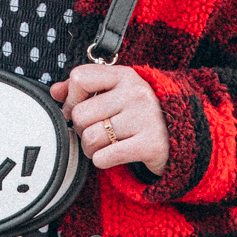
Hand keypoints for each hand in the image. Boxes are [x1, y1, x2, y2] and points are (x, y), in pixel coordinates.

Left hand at [51, 63, 168, 176]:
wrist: (181, 137)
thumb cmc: (138, 114)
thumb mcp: (116, 92)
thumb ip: (84, 88)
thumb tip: (54, 91)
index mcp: (125, 75)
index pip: (80, 78)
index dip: (71, 98)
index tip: (78, 109)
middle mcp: (136, 93)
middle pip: (80, 114)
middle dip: (80, 128)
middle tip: (95, 131)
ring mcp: (145, 118)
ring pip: (90, 137)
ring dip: (90, 148)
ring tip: (104, 145)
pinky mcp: (150, 145)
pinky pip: (103, 157)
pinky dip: (101, 160)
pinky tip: (113, 155)